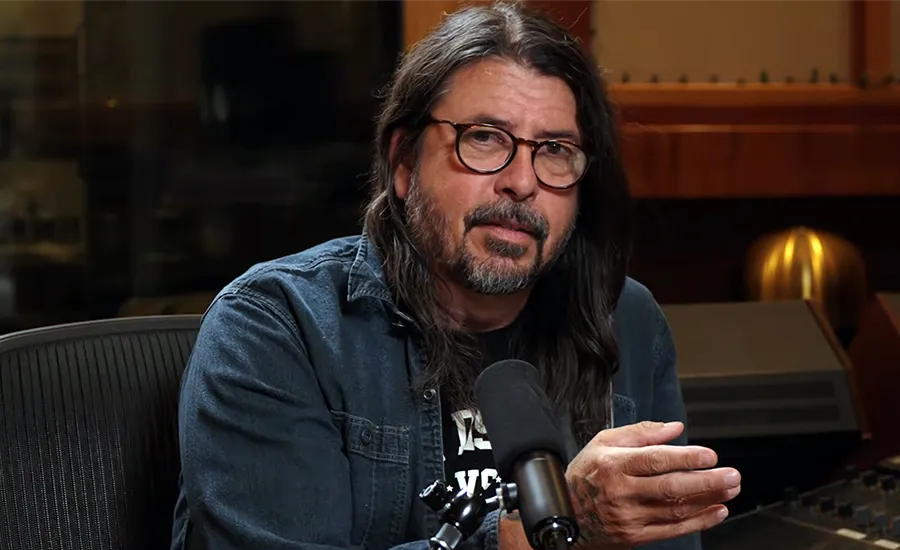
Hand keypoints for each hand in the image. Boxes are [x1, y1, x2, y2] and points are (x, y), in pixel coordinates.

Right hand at [565, 421, 739, 548]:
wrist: (564, 514)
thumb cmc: (585, 475)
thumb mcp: (603, 442)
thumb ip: (641, 433)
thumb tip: (674, 428)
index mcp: (614, 464)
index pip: (656, 460)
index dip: (686, 458)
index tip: (710, 456)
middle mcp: (621, 491)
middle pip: (671, 487)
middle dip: (707, 481)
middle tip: (732, 475)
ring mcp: (628, 516)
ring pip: (675, 509)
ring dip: (708, 500)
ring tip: (729, 490)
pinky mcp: (634, 535)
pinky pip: (672, 529)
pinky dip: (697, 522)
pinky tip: (715, 512)